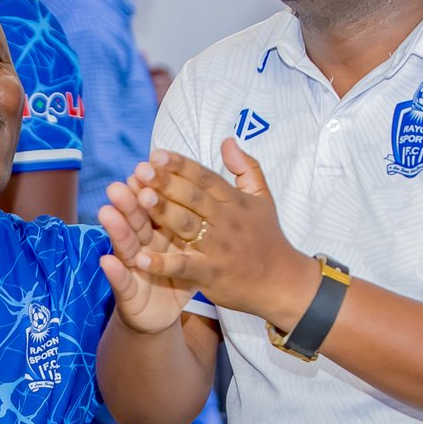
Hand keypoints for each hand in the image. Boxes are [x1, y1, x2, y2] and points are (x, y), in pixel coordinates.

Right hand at [98, 178, 198, 334]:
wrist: (163, 311)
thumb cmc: (182, 271)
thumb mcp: (196, 243)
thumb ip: (200, 210)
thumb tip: (213, 176)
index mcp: (161, 227)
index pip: (156, 201)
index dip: (155, 183)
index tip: (153, 162)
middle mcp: (143, 242)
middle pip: (137, 218)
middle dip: (130, 200)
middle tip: (122, 181)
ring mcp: (132, 266)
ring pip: (124, 244)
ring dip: (116, 228)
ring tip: (107, 212)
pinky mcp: (127, 291)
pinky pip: (121, 281)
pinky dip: (115, 272)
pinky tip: (107, 261)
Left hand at [127, 140, 319, 330]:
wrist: (283, 283)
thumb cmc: (268, 238)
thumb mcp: (263, 199)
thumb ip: (246, 168)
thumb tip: (228, 140)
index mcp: (235, 201)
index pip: (205, 178)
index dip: (181, 165)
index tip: (156, 153)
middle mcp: (226, 221)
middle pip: (194, 198)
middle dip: (167, 182)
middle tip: (142, 170)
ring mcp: (218, 248)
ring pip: (187, 226)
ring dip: (164, 212)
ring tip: (140, 198)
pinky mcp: (211, 274)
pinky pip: (184, 267)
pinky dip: (163, 264)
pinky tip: (140, 258)